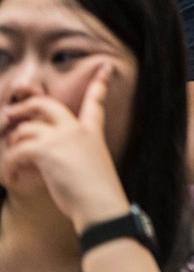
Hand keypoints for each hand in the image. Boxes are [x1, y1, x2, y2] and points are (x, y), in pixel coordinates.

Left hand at [0, 63, 129, 232]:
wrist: (99, 203)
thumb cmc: (95, 192)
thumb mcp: (90, 164)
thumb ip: (71, 153)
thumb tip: (42, 152)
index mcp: (92, 131)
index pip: (96, 101)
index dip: (101, 83)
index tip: (105, 68)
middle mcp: (77, 129)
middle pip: (46, 105)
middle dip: (25, 107)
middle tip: (11, 114)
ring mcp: (62, 137)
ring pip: (24, 130)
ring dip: (14, 147)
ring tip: (16, 165)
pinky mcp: (46, 150)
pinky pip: (16, 151)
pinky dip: (10, 165)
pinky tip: (15, 177)